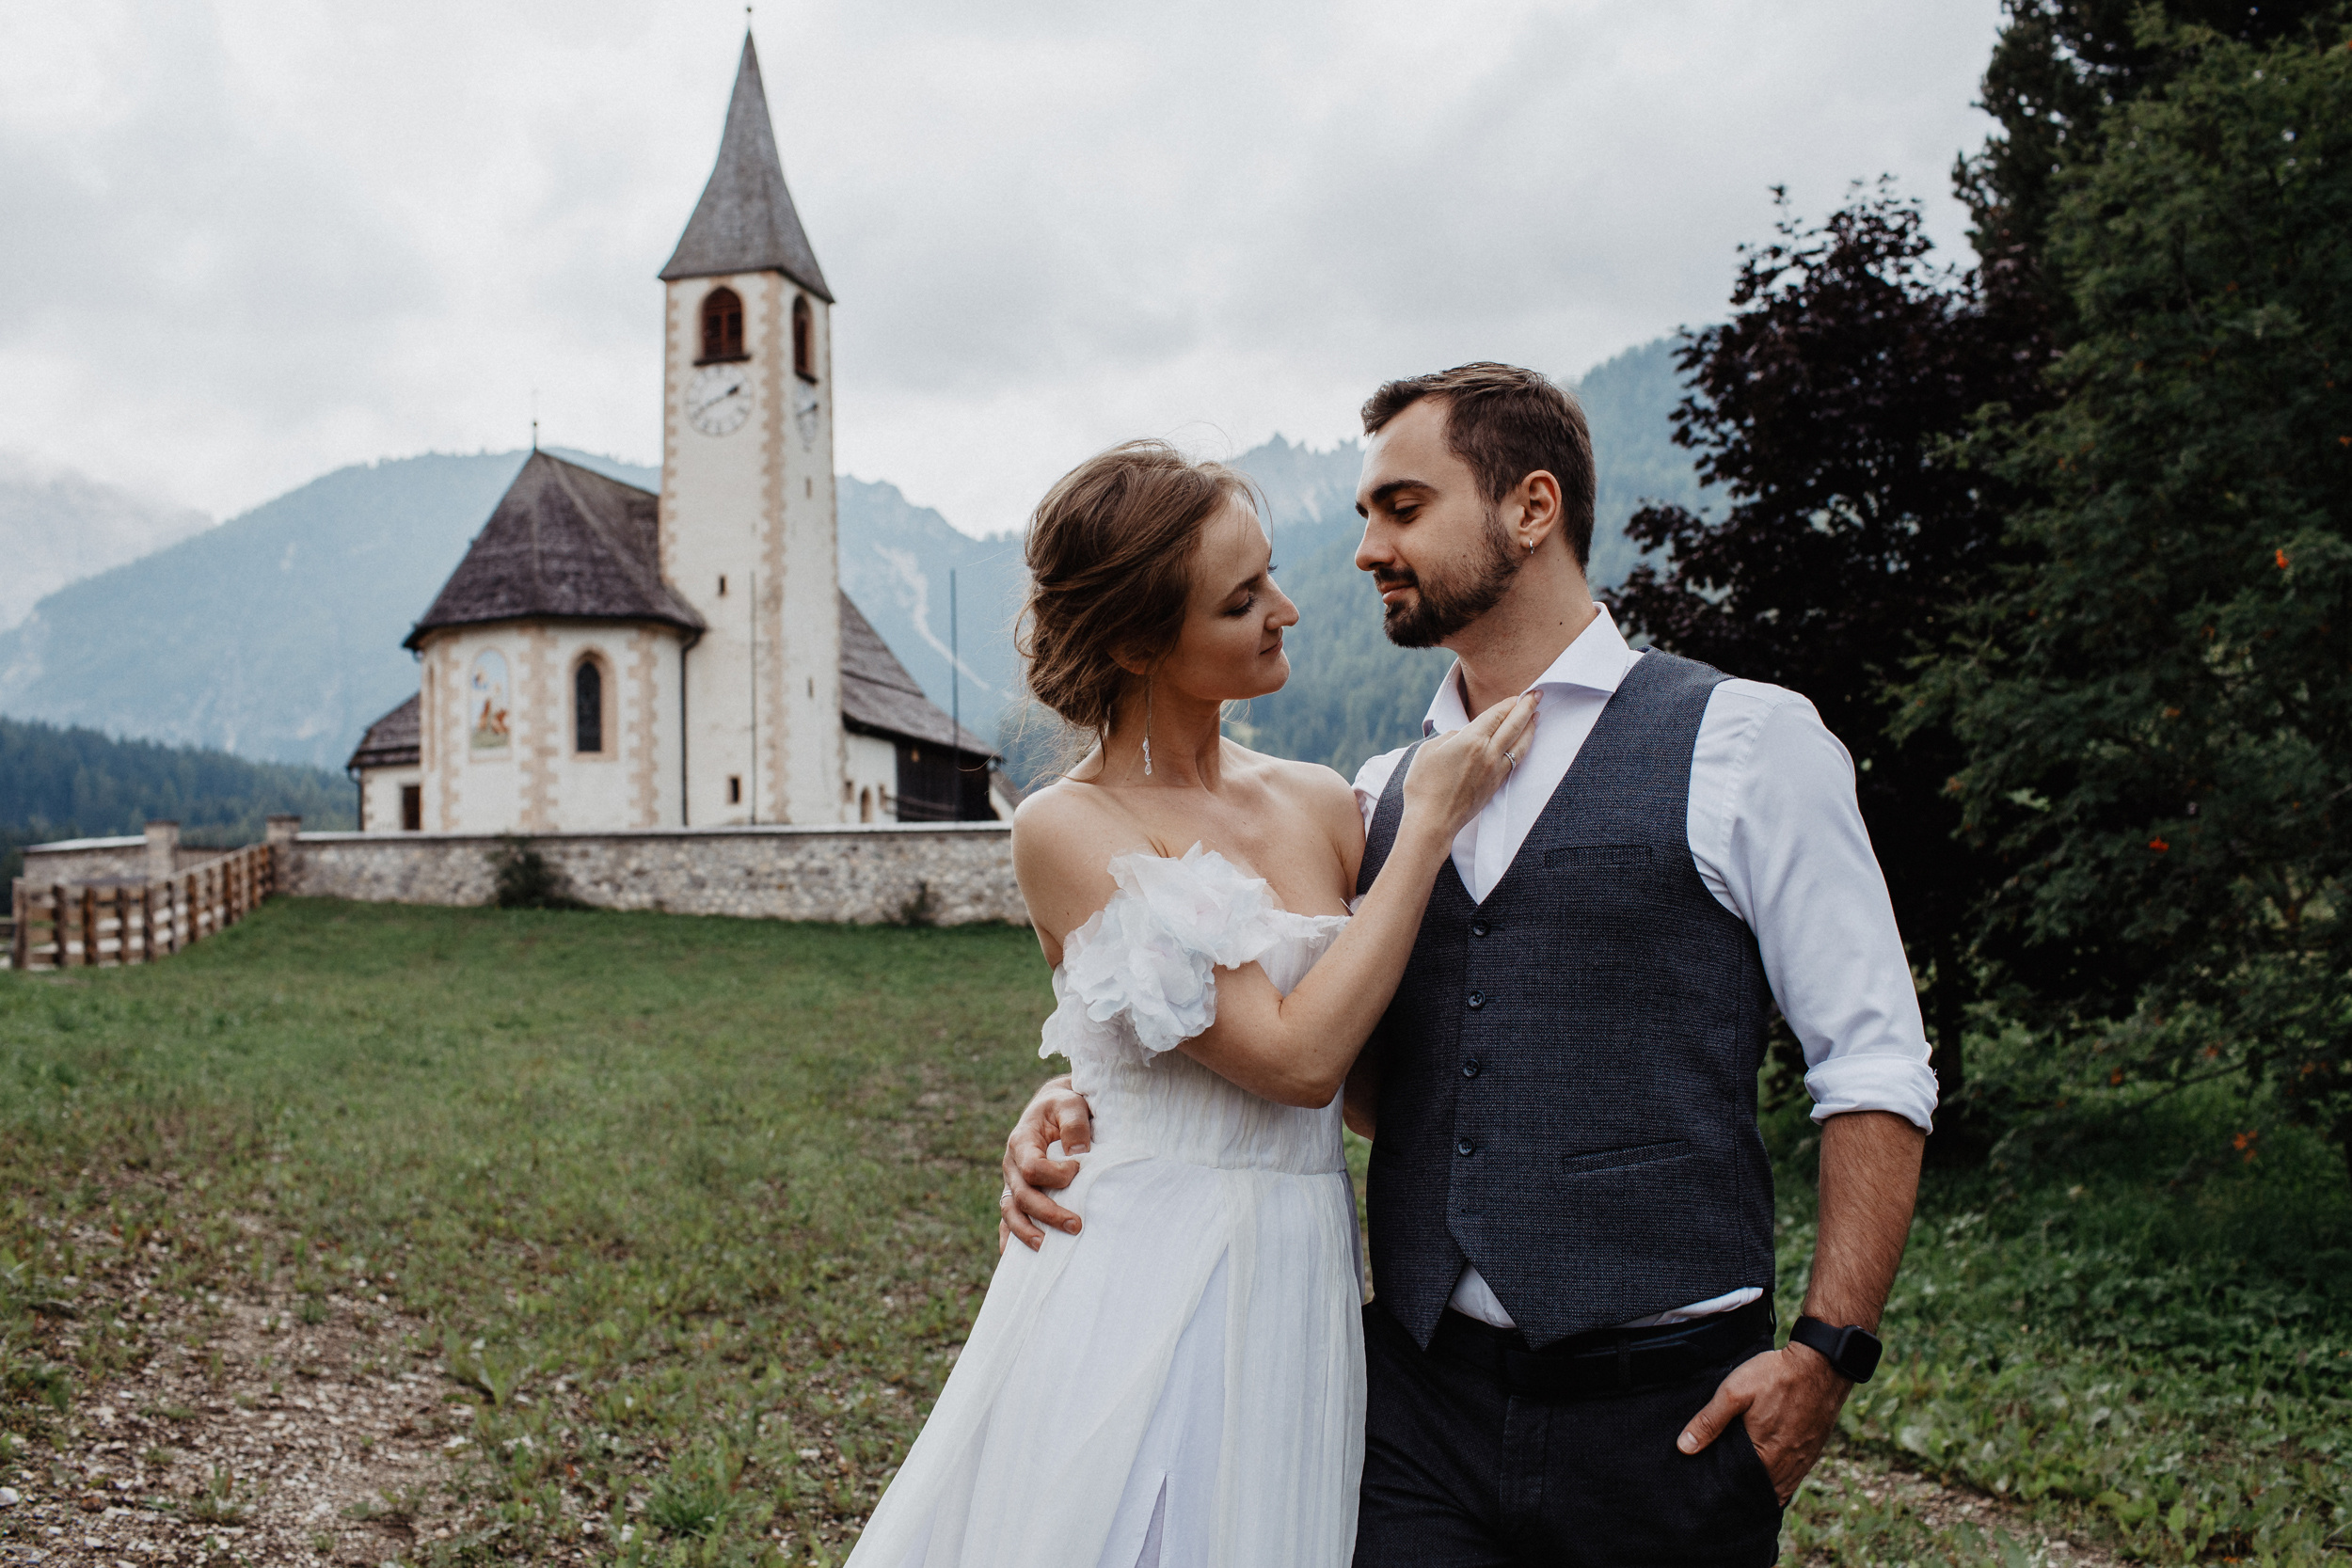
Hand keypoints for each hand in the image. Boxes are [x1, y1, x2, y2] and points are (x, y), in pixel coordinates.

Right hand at [998, 1075, 1093, 1252]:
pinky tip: (1013, 1260)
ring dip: (1026, 1231)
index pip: (1032, 1168)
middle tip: (1076, 1225)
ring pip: (1010, 1211)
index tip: (1077, 1170)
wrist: (1053, 1107)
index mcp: (1022, 1141)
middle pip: (1023, 1195)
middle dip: (1048, 1213)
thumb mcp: (1071, 1104)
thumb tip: (1078, 1155)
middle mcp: (1012, 1164)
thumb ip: (1074, 1125)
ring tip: (1046, 1248)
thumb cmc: (1064, 1106)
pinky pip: (1008, 1218)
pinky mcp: (1017, 1191)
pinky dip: (1009, 1237)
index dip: (1055, 1175)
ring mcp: (1012, 1180)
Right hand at [1401, 693, 1537, 841]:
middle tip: (1537, 695)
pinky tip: (1524, 743)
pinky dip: (1523, 747)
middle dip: (1527, 707)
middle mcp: (1488, 753)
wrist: (1432, 821)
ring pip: (1520, 744)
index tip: (1517, 695)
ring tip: (1537, 716)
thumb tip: (1463, 735)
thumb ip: (1450, 736)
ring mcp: (1495, 770)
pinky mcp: (1495, 785)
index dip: (1508, 703)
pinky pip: (1515, 760)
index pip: (1496, 715)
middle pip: (1514, 725)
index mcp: (1471, 740)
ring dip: (1530, 728)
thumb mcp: (1429, 750)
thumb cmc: (1423, 785)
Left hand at [1677, 1343, 1848, 1504]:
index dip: (1723, 1488)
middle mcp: (1785, 1466)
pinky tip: (1766, 1473)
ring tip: (1740, 1482)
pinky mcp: (1812, 1452)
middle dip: (1741, 1491)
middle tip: (1721, 1485)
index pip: (1738, 1486)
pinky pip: (1793, 1479)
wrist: (1819, 1365)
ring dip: (1760, 1488)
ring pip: (1778, 1488)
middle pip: (1759, 1490)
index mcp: (1764, 1456)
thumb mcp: (1734, 1393)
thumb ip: (1709, 1421)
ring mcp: (1801, 1461)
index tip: (1709, 1486)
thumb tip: (1684, 1448)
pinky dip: (1779, 1482)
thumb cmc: (1775, 1376)